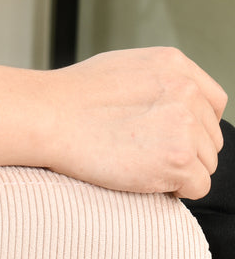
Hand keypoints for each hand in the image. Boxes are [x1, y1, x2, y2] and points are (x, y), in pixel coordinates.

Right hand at [45, 47, 226, 198]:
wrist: (47, 117)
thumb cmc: (67, 98)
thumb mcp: (120, 69)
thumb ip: (154, 84)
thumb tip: (161, 107)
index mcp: (175, 66)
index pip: (212, 104)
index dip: (194, 127)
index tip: (171, 140)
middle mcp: (186, 93)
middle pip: (210, 138)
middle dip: (184, 152)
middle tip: (145, 159)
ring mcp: (184, 126)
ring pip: (205, 164)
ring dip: (179, 172)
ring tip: (141, 169)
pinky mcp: (176, 159)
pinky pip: (199, 186)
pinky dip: (178, 191)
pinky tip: (151, 184)